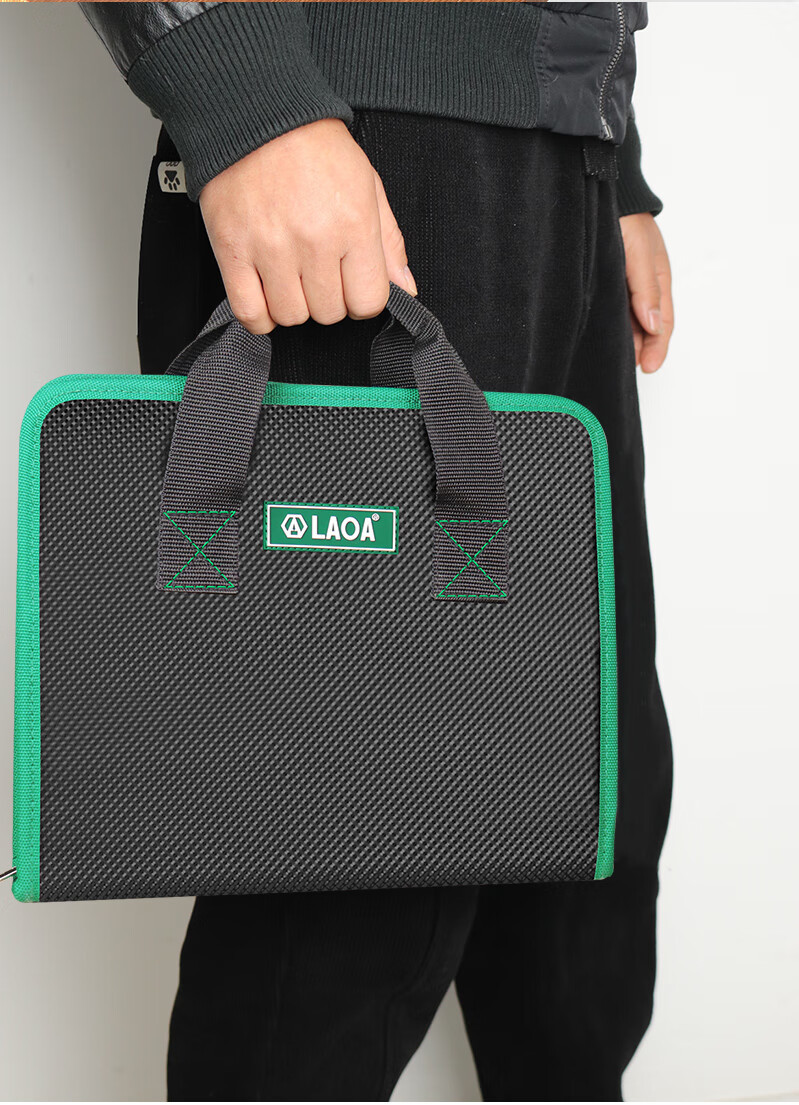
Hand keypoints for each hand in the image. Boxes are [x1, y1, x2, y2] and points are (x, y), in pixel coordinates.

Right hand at [199, 118, 416, 332]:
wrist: (257, 114)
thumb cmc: (315, 148)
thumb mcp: (368, 186)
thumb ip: (389, 242)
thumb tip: (406, 288)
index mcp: (353, 224)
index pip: (368, 302)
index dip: (361, 299)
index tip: (350, 284)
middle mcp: (314, 240)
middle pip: (329, 313)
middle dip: (327, 299)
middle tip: (317, 271)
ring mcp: (270, 248)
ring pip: (291, 316)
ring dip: (293, 305)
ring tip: (290, 276)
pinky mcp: (233, 251)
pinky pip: (250, 313)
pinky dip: (260, 316)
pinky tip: (265, 296)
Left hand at [619, 213, 673, 372]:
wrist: (608, 197)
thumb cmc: (629, 221)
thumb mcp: (640, 256)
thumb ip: (646, 291)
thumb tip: (653, 326)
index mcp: (659, 282)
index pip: (663, 324)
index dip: (657, 349)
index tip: (648, 368)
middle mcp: (642, 288)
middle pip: (645, 328)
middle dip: (639, 351)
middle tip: (625, 371)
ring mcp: (624, 286)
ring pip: (627, 322)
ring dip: (624, 341)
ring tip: (612, 360)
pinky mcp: (606, 283)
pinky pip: (611, 310)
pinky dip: (609, 326)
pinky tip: (599, 337)